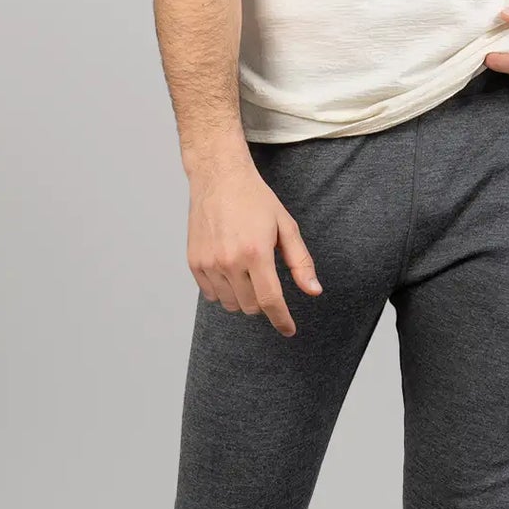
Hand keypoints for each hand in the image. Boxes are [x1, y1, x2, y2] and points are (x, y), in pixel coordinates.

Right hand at [187, 156, 321, 336]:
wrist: (218, 178)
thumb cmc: (255, 199)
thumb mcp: (286, 226)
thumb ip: (300, 262)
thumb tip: (314, 291)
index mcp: (256, 252)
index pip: (271, 300)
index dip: (282, 320)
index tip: (289, 330)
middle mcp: (230, 260)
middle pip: (251, 306)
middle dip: (263, 301)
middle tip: (265, 278)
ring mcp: (209, 263)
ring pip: (230, 304)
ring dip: (243, 297)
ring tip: (246, 270)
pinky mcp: (194, 262)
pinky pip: (211, 295)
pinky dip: (223, 290)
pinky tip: (229, 269)